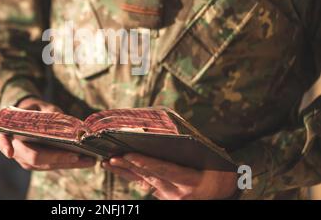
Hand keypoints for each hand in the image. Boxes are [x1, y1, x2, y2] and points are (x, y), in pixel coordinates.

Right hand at [0, 97, 95, 169]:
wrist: (28, 117)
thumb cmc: (33, 109)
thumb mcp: (38, 105)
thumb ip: (48, 111)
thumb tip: (65, 119)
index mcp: (8, 133)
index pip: (5, 141)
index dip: (6, 146)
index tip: (9, 152)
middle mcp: (16, 150)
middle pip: (35, 158)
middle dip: (56, 158)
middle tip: (76, 156)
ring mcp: (27, 160)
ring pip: (47, 165)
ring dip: (69, 164)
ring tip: (89, 160)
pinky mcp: (40, 164)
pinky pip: (55, 165)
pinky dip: (71, 164)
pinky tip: (87, 162)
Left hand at [102, 153, 237, 199]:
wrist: (223, 196)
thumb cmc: (220, 174)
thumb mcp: (214, 161)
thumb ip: (195, 149)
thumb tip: (173, 132)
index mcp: (191, 182)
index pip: (165, 170)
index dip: (146, 162)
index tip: (129, 155)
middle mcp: (178, 193)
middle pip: (150, 176)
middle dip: (129, 166)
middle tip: (111, 158)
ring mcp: (170, 197)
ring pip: (144, 181)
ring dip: (125, 171)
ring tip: (107, 162)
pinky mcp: (164, 197)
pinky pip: (145, 185)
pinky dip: (130, 176)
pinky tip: (118, 169)